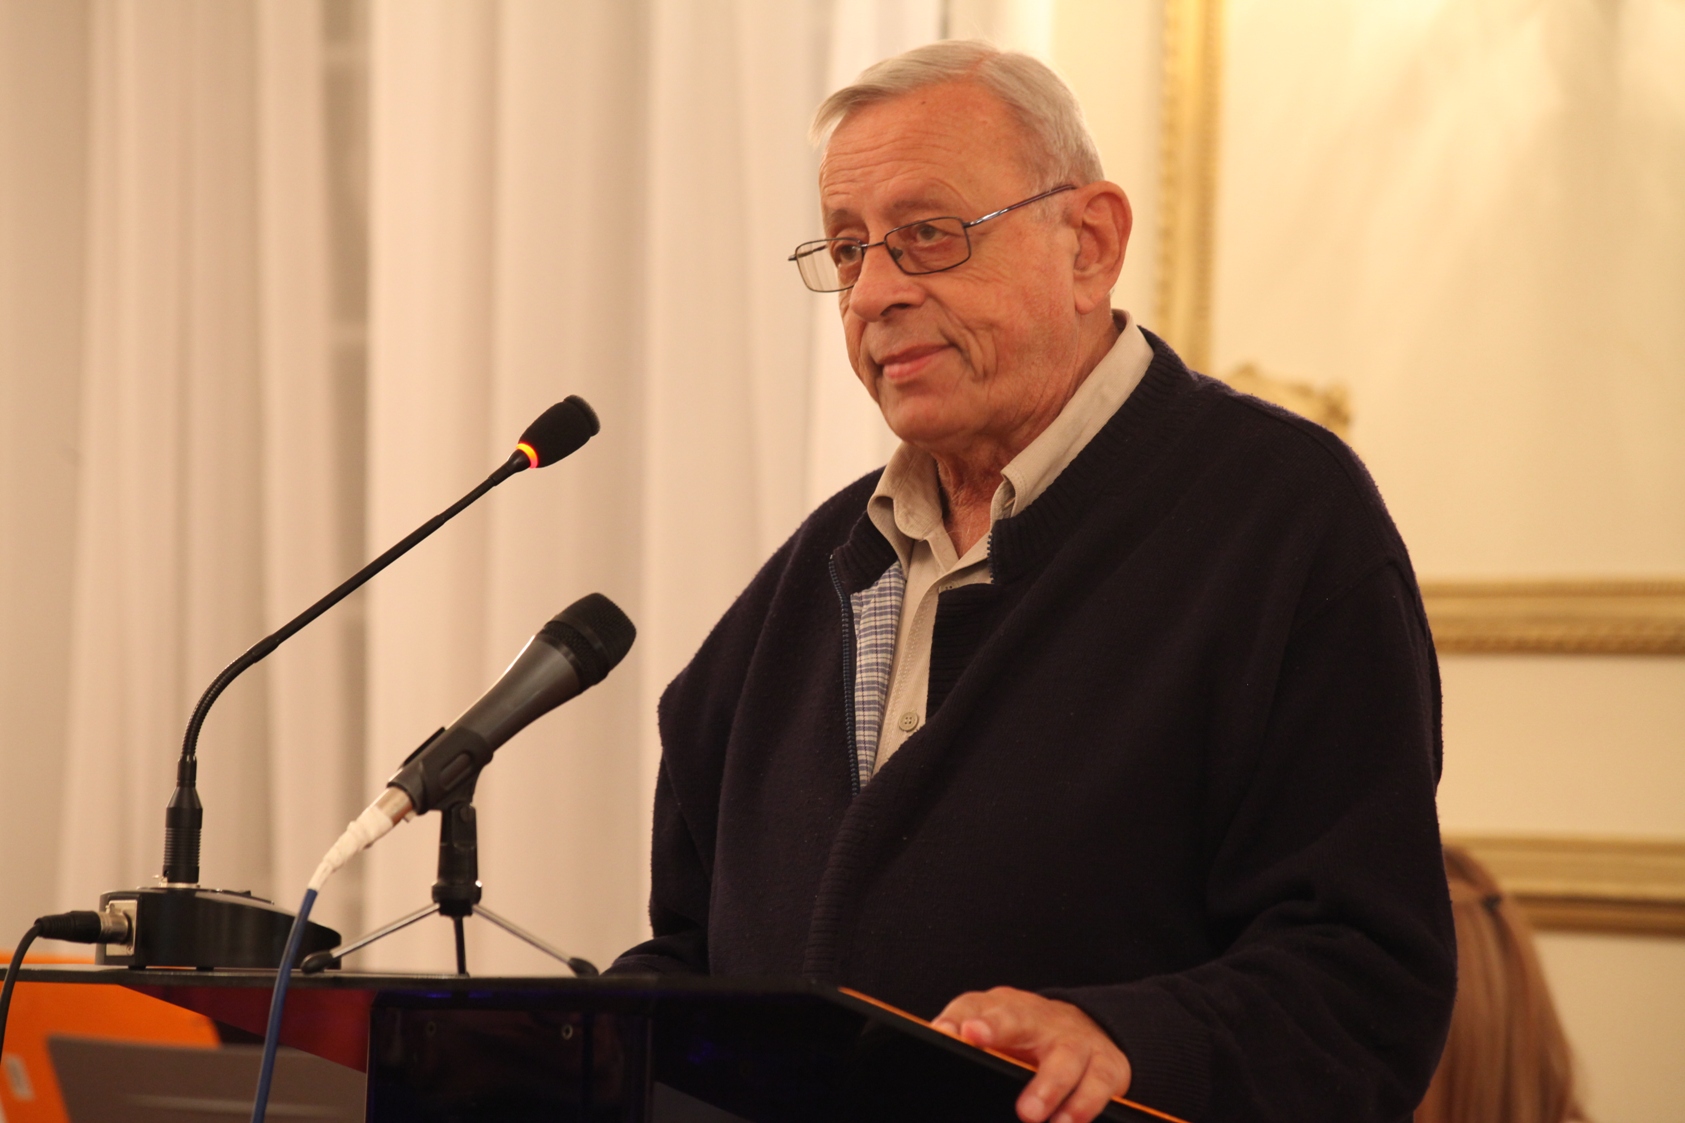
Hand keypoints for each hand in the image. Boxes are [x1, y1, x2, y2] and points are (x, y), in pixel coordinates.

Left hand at [933, 987, 1131, 1122]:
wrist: (1090, 1027)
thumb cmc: (1029, 1038)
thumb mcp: (997, 1032)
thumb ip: (965, 1039)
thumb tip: (937, 1046)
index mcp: (1004, 1009)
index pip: (974, 1006)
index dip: (961, 1018)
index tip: (946, 1032)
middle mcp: (1040, 1018)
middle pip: (1017, 1017)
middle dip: (997, 1028)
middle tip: (977, 1042)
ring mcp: (1075, 1039)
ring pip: (1064, 1055)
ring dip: (1047, 1084)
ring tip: (1030, 1114)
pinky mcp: (1107, 1063)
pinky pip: (1099, 1082)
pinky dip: (1084, 1104)